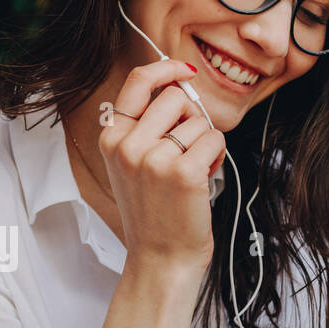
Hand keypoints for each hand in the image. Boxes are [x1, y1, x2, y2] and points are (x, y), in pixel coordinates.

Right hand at [97, 59, 226, 273]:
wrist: (161, 259)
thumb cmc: (155, 212)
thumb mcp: (132, 165)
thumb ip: (145, 126)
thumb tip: (178, 84)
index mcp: (112, 138)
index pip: (138, 82)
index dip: (166, 68)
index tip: (185, 70)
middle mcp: (128, 145)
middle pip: (176, 97)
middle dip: (191, 118)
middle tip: (188, 148)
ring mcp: (154, 159)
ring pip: (198, 120)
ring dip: (204, 141)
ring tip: (194, 169)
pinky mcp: (184, 173)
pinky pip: (214, 139)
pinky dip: (217, 155)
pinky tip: (205, 176)